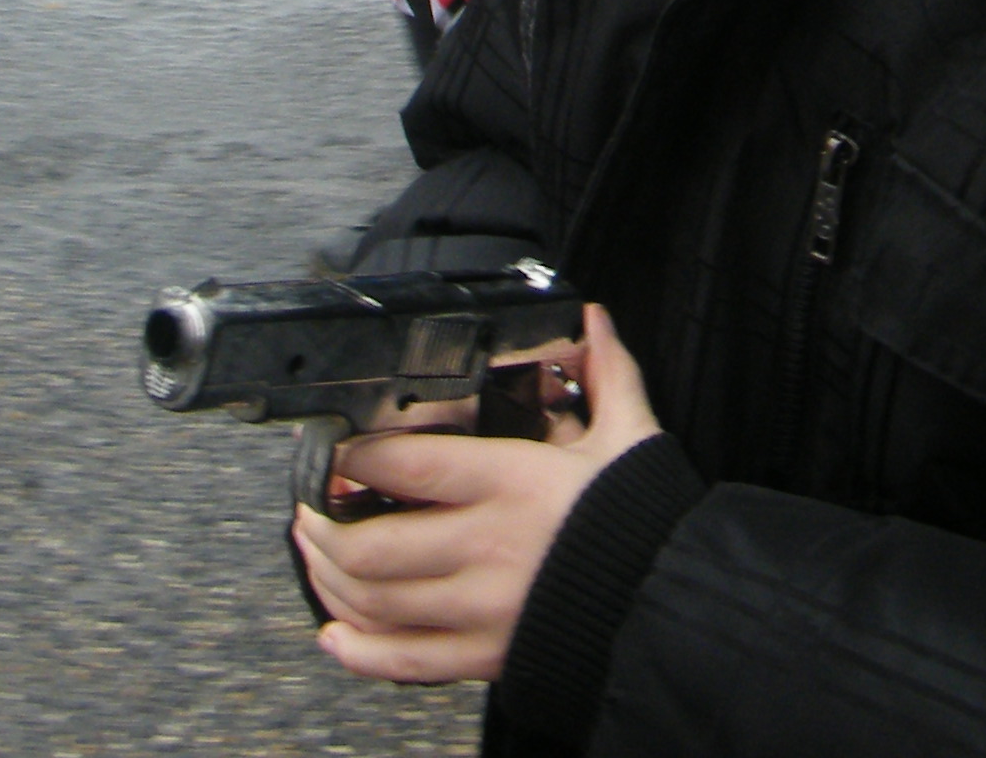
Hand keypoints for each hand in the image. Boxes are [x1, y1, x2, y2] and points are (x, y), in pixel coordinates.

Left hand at [295, 305, 664, 683]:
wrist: (676, 606)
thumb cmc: (648, 525)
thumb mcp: (630, 437)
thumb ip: (606, 374)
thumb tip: (594, 324)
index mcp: (513, 483)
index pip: (405, 466)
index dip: (350, 457)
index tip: (334, 450)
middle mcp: (485, 547)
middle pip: (368, 544)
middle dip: (320, 526)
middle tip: (310, 508)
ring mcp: (479, 608)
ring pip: (373, 600)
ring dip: (329, 579)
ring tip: (317, 555)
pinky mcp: (484, 656)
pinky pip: (402, 660)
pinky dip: (358, 649)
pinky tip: (338, 632)